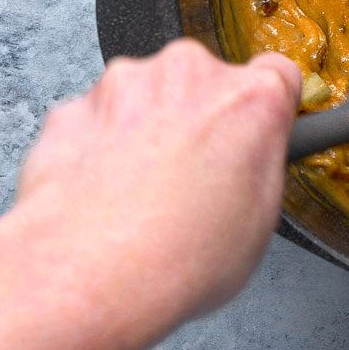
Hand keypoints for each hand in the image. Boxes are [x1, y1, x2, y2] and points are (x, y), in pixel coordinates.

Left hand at [0, 39, 300, 349]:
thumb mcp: (262, 220)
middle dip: (198, 118)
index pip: (276, 74)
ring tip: (141, 193)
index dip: (263, 106)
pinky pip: (94, 118)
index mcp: (249, 98)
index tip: (253, 128)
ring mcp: (125, 86)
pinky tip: (103, 193)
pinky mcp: (73, 107)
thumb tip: (250, 162)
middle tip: (193, 177)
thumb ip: (260, 165)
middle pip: (203, 81)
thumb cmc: (174, 256)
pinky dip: (98, 145)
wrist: (86, 275)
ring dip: (145, 128)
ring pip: (144, 95)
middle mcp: (188, 75)